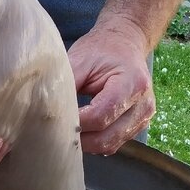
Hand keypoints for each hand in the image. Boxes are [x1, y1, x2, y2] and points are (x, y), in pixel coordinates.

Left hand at [68, 23, 156, 154]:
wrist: (125, 44)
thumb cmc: (102, 49)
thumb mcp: (80, 59)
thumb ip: (66, 86)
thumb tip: (46, 112)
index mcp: (133, 84)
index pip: (100, 116)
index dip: (76, 123)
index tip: (56, 121)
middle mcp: (143, 106)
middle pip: (106, 137)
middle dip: (79, 139)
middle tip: (56, 133)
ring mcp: (143, 119)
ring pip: (110, 145)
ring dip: (86, 143)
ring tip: (67, 132)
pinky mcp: (137, 126)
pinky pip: (113, 143)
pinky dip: (95, 141)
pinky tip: (81, 131)